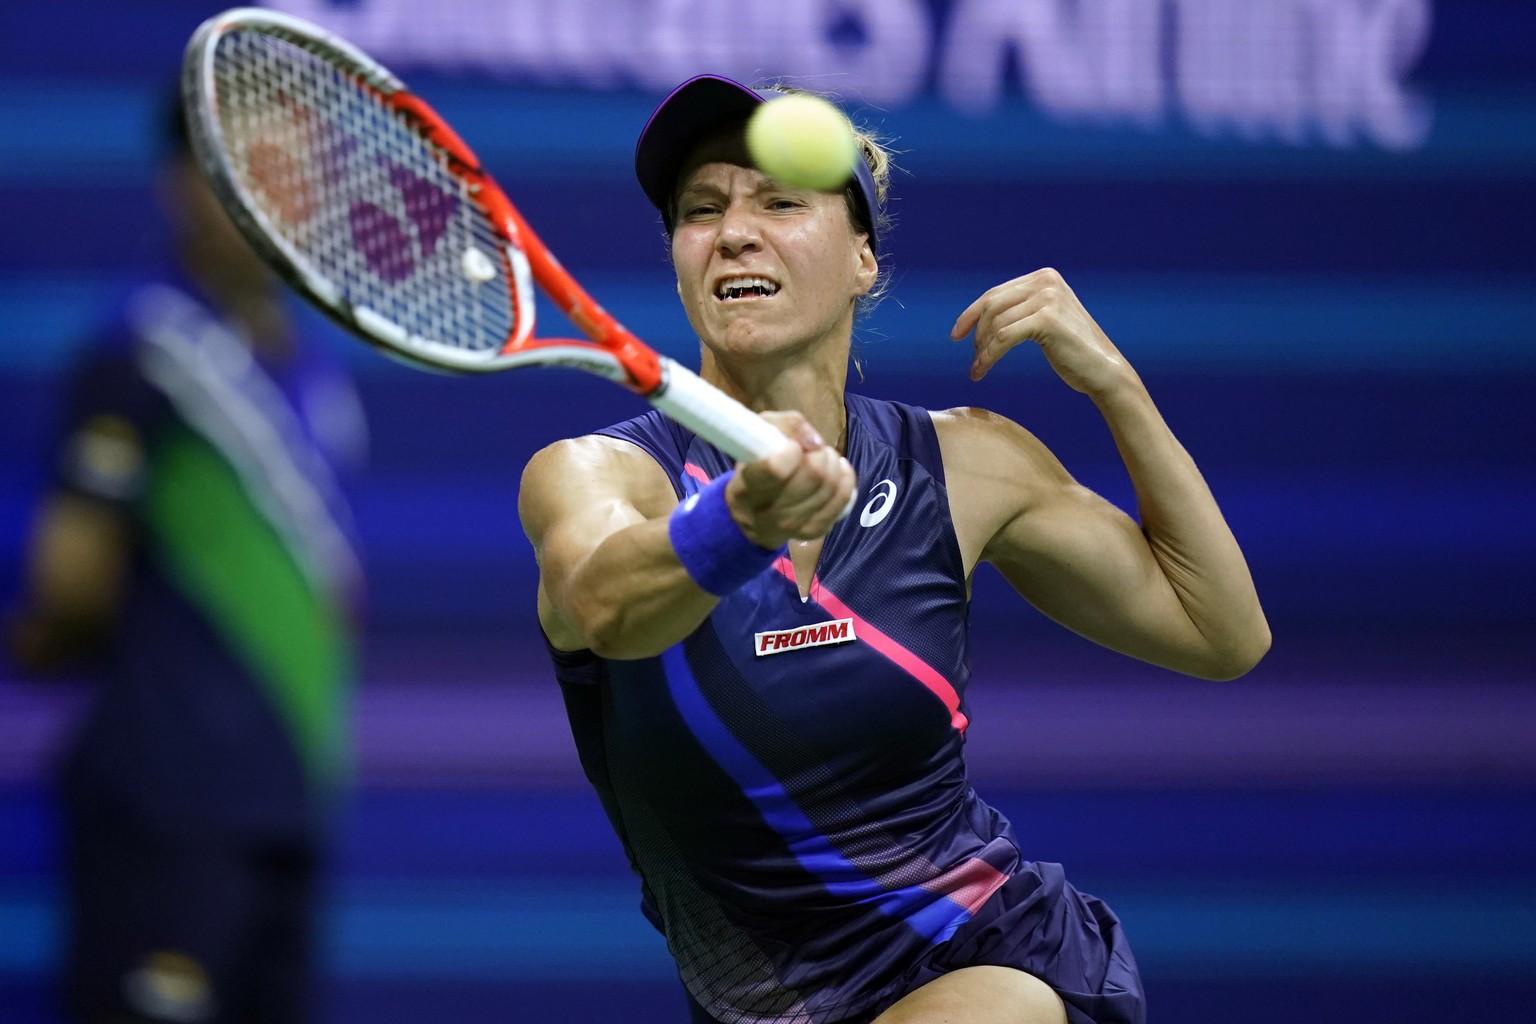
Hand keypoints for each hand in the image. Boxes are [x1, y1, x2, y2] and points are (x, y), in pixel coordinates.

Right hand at [726, 410, 856, 547]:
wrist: (754, 515)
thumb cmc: (756, 466)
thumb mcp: (760, 435)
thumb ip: (786, 425)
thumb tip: (815, 442)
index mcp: (747, 488)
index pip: (776, 469)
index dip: (793, 450)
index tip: (793, 446)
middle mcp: (767, 514)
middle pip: (814, 475)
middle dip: (819, 454)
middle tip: (813, 449)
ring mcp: (792, 526)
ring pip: (830, 486)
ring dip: (832, 463)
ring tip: (823, 457)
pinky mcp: (814, 532)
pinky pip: (843, 499)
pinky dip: (845, 478)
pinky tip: (837, 469)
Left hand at [950, 267, 1134, 397]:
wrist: (1103, 370)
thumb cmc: (1072, 351)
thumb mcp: (1045, 320)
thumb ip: (1021, 310)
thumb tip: (980, 316)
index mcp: (1044, 278)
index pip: (996, 293)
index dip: (972, 313)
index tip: (956, 334)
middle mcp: (1046, 282)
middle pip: (991, 305)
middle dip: (975, 333)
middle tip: (972, 359)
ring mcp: (1048, 298)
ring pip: (995, 324)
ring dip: (981, 351)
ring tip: (978, 370)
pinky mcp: (1047, 319)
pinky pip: (1003, 338)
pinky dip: (988, 356)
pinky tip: (982, 371)